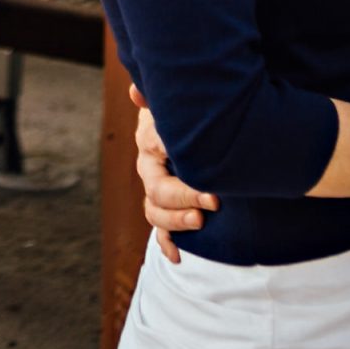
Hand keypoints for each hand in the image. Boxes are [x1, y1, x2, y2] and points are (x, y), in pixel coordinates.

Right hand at [129, 82, 215, 263]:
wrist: (210, 124)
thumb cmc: (197, 109)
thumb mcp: (184, 105)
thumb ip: (159, 100)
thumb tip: (135, 92)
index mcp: (150, 140)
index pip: (156, 164)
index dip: (184, 184)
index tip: (214, 193)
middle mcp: (150, 166)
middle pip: (156, 192)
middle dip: (184, 200)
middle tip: (214, 203)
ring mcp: (157, 189)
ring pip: (154, 212)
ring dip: (174, 222)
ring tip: (200, 223)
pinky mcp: (169, 206)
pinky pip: (160, 230)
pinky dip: (167, 243)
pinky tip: (178, 256)